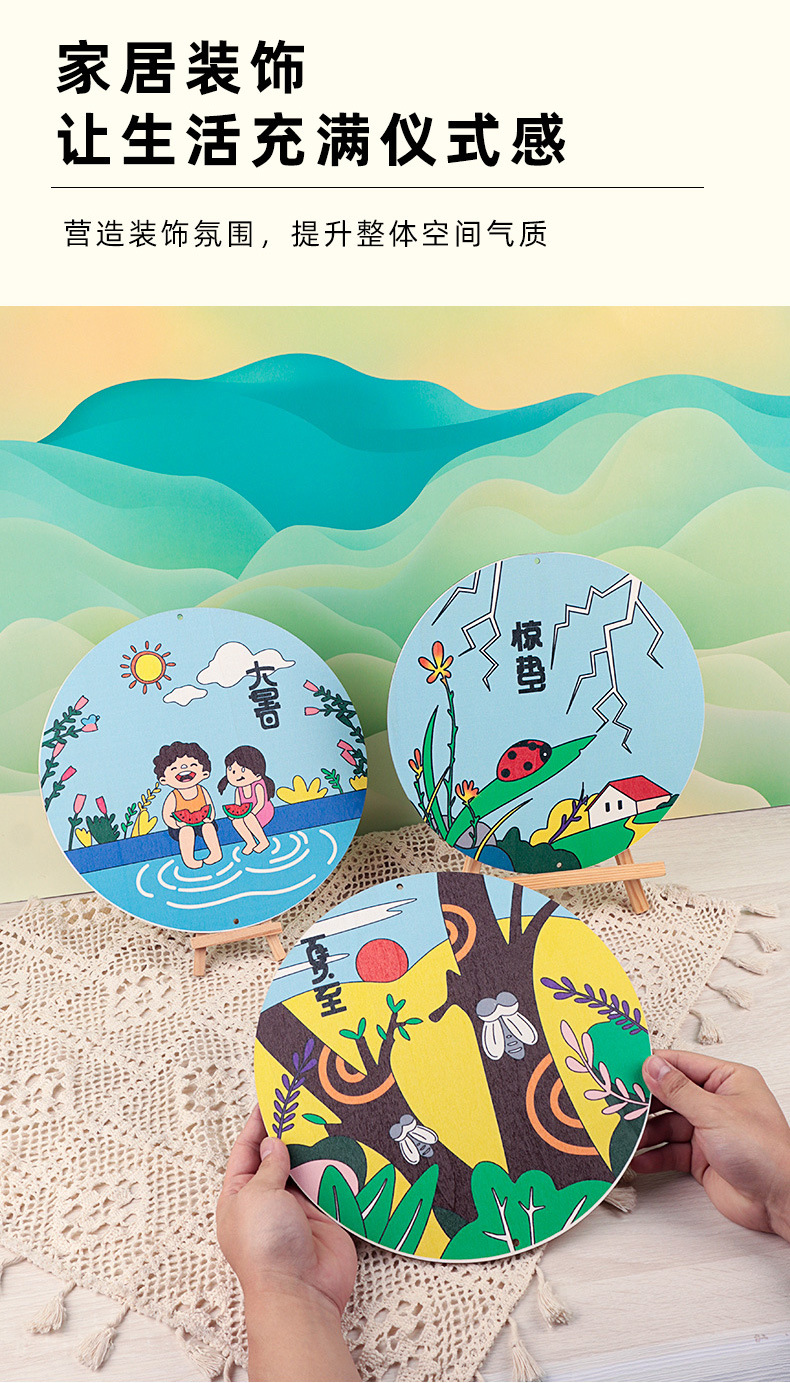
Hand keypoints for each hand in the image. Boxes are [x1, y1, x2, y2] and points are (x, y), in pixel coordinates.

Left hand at [217, 1107, 359, 1381]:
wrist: (300, 1291)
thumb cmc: (266, 1247)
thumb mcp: (258, 1196)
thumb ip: (269, 1166)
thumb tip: (273, 1142)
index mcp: (239, 1196)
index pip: (245, 1151)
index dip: (257, 1124)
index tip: (271, 1098)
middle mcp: (267, 1200)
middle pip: (276, 1157)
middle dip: (288, 1132)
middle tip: (303, 1101)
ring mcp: (296, 1208)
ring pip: (304, 1168)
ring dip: (312, 1147)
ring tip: (324, 1115)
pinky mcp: (323, 1215)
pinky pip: (328, 1183)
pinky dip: (334, 1166)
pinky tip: (342, 1144)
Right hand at [634, 1050, 789, 1237]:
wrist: (780, 1201)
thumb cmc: (764, 1151)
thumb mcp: (716, 1113)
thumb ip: (678, 1090)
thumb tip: (652, 1067)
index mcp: (728, 1081)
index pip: (682, 1065)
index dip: (654, 1067)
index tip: (623, 1069)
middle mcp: (717, 1103)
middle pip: (671, 1096)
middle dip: (645, 1103)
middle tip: (617, 1105)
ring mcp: (708, 1131)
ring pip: (667, 1126)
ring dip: (646, 1132)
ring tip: (624, 1136)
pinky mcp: (702, 1159)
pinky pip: (671, 1152)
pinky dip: (653, 1156)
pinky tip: (638, 1160)